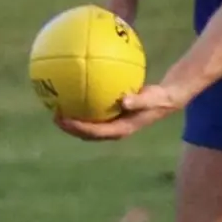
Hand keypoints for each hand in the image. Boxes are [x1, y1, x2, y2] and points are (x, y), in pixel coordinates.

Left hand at [53, 84, 181, 141]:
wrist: (166, 99)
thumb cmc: (159, 98)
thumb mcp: (152, 99)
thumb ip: (139, 101)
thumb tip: (124, 101)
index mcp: (120, 129)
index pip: (94, 132)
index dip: (78, 128)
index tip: (64, 120)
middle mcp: (114, 128)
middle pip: (86, 132)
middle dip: (69, 127)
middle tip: (54, 115)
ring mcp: (113, 122)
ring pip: (88, 124)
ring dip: (73, 118)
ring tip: (58, 106)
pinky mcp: (113, 114)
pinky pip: (94, 111)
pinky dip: (84, 104)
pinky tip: (76, 88)